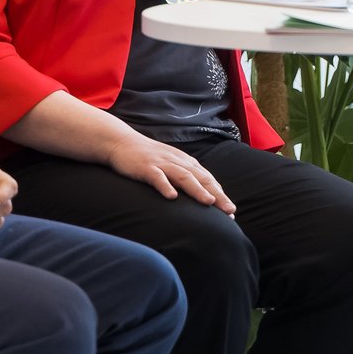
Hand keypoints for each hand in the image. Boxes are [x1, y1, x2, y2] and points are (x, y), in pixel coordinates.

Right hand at [104, 130, 235, 215]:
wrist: (121, 142)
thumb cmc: (148, 157)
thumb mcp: (170, 164)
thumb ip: (185, 176)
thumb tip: (201, 195)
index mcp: (185, 163)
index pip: (207, 179)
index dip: (220, 194)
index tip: (231, 211)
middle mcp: (177, 162)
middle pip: (201, 178)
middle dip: (217, 194)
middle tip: (230, 210)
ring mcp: (161, 163)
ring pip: (183, 176)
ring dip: (197, 189)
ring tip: (209, 202)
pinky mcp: (145, 167)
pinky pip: (156, 176)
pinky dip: (165, 185)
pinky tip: (171, 197)